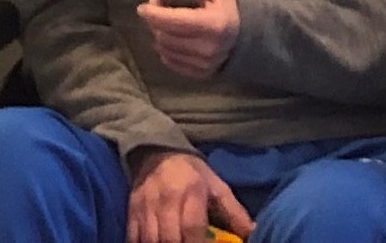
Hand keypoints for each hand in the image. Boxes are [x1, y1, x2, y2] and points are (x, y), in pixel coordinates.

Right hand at [125, 151, 249, 242]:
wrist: (154, 152)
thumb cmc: (191, 173)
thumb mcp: (216, 186)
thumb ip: (234, 213)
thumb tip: (254, 233)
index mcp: (190, 191)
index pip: (192, 227)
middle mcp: (166, 200)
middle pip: (170, 238)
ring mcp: (145, 207)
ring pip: (151, 241)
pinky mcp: (131, 211)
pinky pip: (134, 237)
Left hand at [136, 0, 242, 80]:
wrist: (246, 27)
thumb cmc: (226, 0)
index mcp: (214, 25)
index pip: (172, 22)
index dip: (152, 14)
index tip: (143, 5)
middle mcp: (209, 49)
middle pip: (165, 37)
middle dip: (155, 21)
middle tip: (158, 6)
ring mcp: (206, 64)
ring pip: (165, 51)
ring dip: (159, 34)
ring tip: (166, 20)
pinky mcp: (202, 73)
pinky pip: (171, 63)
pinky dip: (166, 48)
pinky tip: (172, 36)